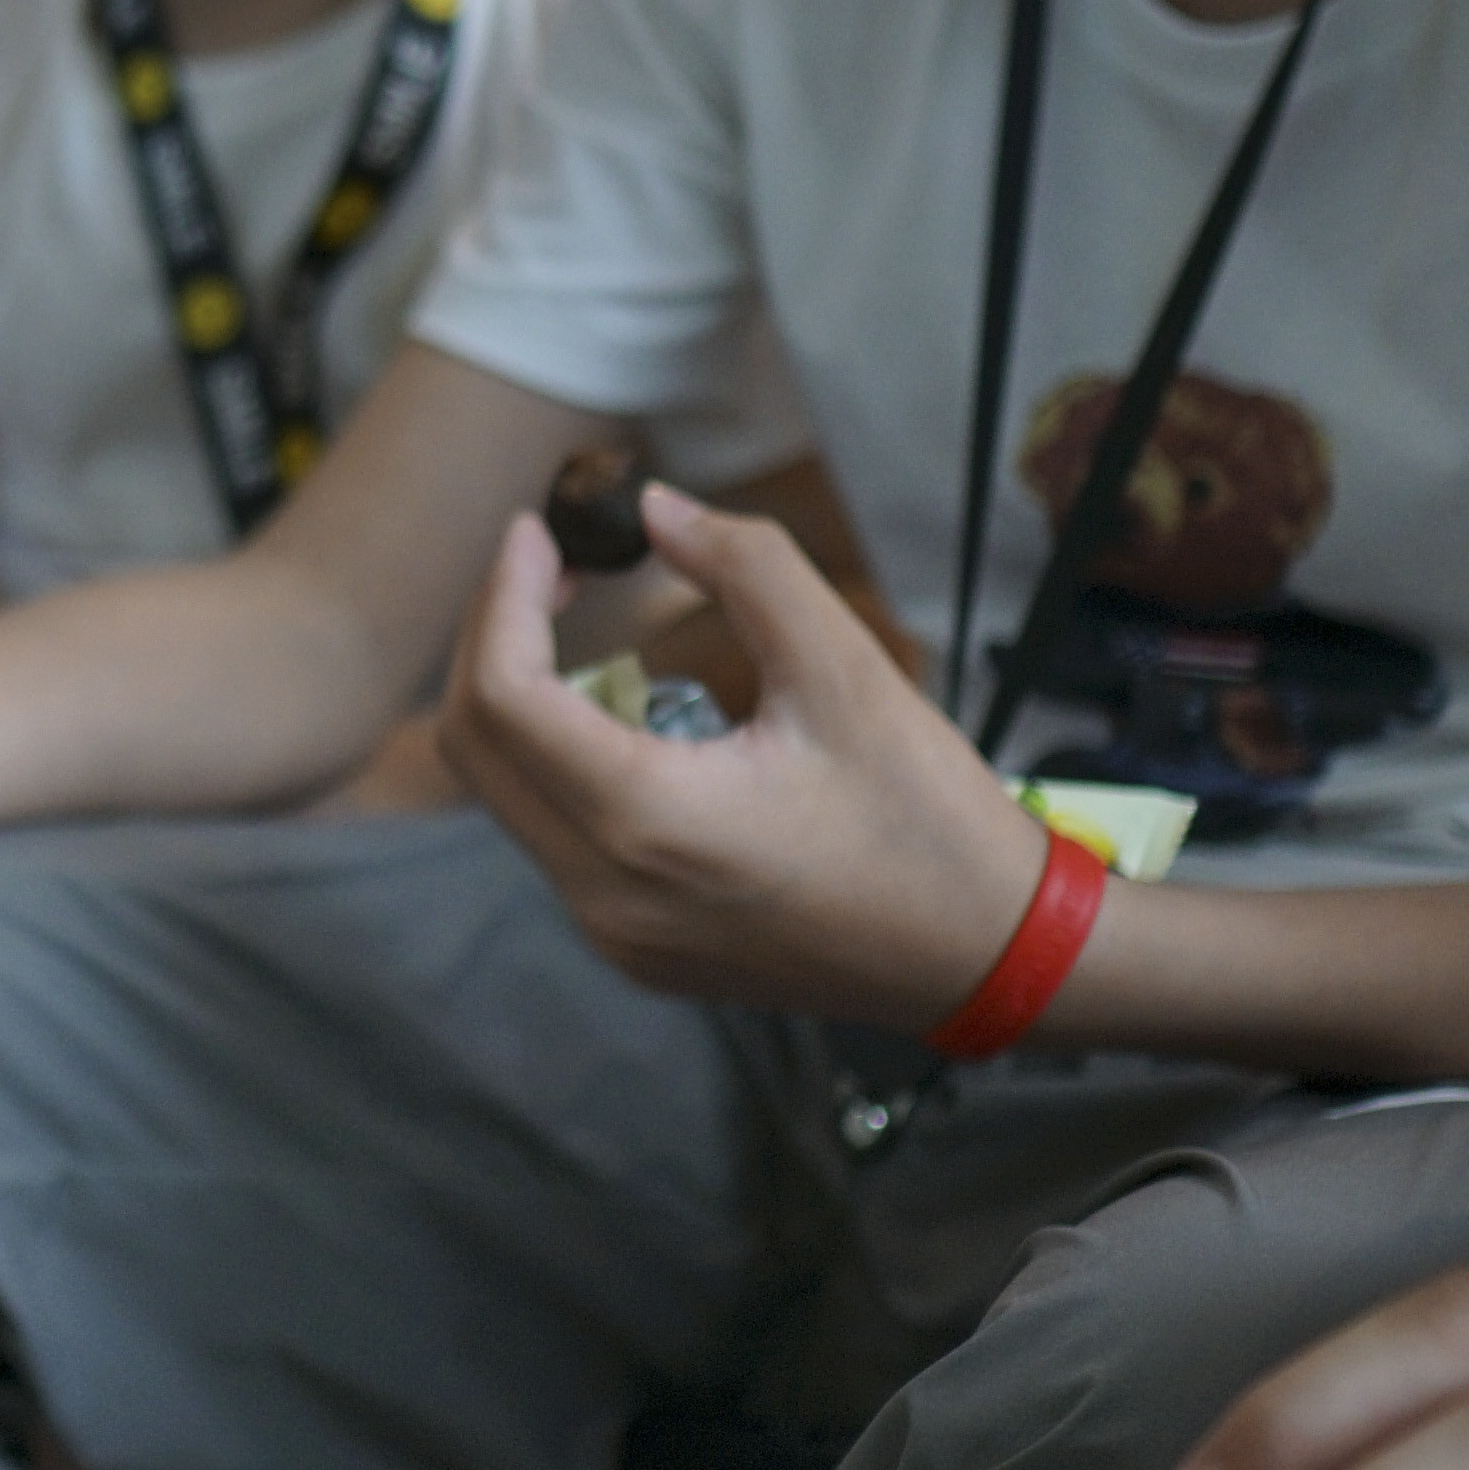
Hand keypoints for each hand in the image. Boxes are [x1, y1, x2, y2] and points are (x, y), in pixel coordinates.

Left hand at [439, 480, 1038, 1024]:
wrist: (991, 959)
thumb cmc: (930, 821)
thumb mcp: (846, 668)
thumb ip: (745, 566)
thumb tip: (655, 511)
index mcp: (649, 824)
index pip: (505, 697)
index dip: (503, 599)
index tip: (536, 534)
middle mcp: (607, 894)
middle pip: (477, 749)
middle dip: (496, 641)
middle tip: (552, 569)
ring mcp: (615, 934)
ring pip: (508, 797)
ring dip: (527, 702)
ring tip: (596, 632)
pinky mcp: (637, 950)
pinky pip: (555, 842)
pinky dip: (564, 764)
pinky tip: (631, 716)